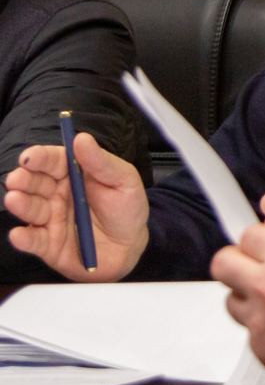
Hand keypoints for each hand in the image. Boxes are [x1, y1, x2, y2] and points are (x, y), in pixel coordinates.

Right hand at [3, 134, 148, 280]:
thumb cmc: (127, 209)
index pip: (52, 161)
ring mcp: (50, 219)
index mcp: (73, 174)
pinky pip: (34, 241)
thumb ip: (103, 163)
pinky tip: (19, 235)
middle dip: (24, 179)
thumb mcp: (124, 181)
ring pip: (30, 209)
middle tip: (17, 179)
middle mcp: (56, 194)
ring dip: (21, 204)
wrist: (130, 246)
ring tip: (14, 199)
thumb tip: (82, 138)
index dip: (39, 157)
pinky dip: (25, 238)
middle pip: (35, 183)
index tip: (30, 158)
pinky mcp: (48, 244)